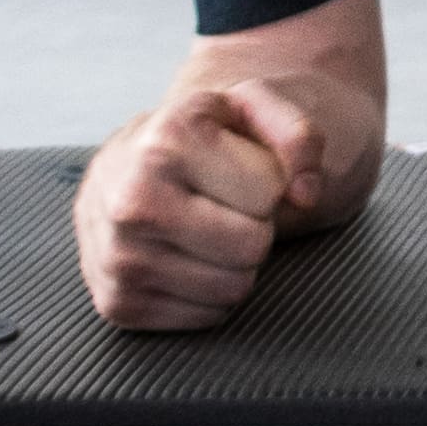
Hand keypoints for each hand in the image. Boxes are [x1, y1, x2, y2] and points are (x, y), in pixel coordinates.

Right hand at [75, 67, 379, 331]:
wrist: (118, 172)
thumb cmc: (194, 141)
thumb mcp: (247, 110)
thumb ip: (298, 134)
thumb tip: (308, 195)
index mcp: (166, 142)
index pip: (269, 191)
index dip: (266, 183)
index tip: (233, 169)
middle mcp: (133, 201)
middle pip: (253, 245)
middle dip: (253, 225)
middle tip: (222, 204)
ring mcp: (119, 257)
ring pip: (234, 288)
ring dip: (234, 263)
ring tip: (203, 229)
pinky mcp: (118, 304)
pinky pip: (208, 315)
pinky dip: (209, 293)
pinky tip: (184, 258)